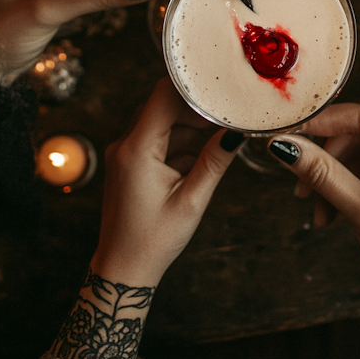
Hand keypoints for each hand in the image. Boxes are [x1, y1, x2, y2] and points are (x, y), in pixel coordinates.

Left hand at [92, 77, 242, 287]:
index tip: (220, 90)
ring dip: (192, 129)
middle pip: (164, 106)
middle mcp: (125, 145)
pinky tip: (202, 158)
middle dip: (197, 111)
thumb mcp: (191, 200)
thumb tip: (236, 133)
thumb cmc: (153, 240)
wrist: (122, 270)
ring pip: (164, 123)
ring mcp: (126, 153)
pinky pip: (159, 141)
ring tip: (220, 141)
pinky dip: (181, 145)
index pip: (163, 95)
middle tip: (228, 117)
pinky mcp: (131, 163)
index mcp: (136, 149)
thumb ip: (214, 161)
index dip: (193, 88)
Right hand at [267, 103, 359, 304]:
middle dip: (325, 160)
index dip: (322, 123)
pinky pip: (358, 168)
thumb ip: (324, 173)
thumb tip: (286, 146)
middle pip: (355, 134)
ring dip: (329, 178)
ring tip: (317, 210)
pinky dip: (339, 187)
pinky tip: (329, 214)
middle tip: (299, 181)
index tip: (288, 132)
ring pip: (352, 153)